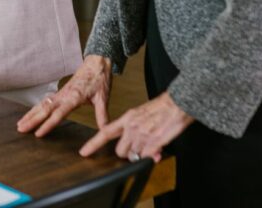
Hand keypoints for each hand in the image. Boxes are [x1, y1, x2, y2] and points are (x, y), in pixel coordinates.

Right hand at [18, 55, 112, 136]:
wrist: (97, 62)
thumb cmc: (100, 79)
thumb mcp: (103, 97)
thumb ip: (102, 115)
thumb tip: (105, 131)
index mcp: (74, 97)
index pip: (58, 114)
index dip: (48, 124)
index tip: (37, 134)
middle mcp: (64, 95)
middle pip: (44, 109)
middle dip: (32, 120)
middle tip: (20, 129)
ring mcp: (61, 93)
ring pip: (42, 105)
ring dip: (30, 114)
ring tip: (19, 124)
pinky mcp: (61, 92)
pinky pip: (45, 101)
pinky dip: (36, 108)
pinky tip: (30, 114)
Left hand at [78, 91, 193, 162]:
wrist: (177, 104)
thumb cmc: (162, 108)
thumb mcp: (143, 114)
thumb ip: (137, 130)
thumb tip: (139, 147)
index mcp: (127, 118)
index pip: (105, 132)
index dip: (93, 144)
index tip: (84, 152)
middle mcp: (131, 127)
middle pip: (120, 151)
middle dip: (127, 153)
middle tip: (137, 148)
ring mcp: (142, 135)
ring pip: (133, 156)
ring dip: (141, 154)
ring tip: (150, 144)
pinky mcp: (153, 142)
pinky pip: (146, 158)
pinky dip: (151, 157)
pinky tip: (157, 149)